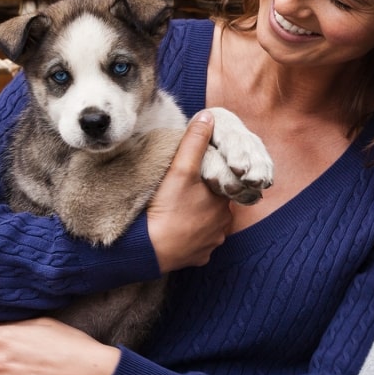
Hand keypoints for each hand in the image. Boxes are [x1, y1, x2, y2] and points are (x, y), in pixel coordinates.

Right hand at [148, 111, 235, 272]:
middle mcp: (223, 226)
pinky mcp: (199, 258)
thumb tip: (208, 116)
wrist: (150, 249)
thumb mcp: (181, 170)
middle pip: (216, 208)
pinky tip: (176, 232)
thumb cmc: (167, 208)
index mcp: (223, 203)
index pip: (221, 187)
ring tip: (176, 214)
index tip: (191, 180)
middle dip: (203, 201)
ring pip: (208, 227)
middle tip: (181, 197)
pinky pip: (198, 245)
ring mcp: (211, 244)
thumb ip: (195, 142)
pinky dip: (189, 239)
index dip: (208, 181)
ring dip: (197, 220)